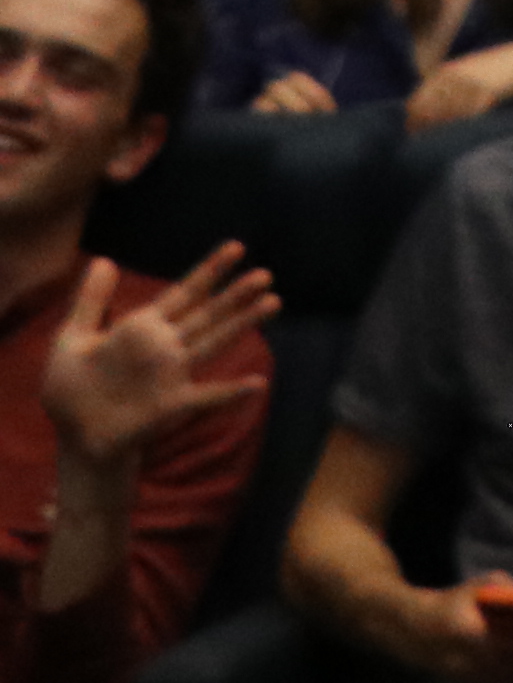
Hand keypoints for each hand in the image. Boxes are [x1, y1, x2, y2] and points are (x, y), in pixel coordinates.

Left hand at [35, 248, 272, 474]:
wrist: (72, 434)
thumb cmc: (70, 388)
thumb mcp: (72, 338)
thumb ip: (90, 301)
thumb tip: (104, 258)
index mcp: (144, 328)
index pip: (183, 293)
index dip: (209, 271)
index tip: (237, 247)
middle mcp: (165, 348)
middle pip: (207, 315)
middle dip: (235, 295)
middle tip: (265, 275)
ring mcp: (172, 375)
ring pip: (214, 342)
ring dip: (242, 325)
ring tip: (272, 303)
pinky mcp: (171, 405)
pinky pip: (207, 396)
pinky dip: (230, 391)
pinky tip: (257, 383)